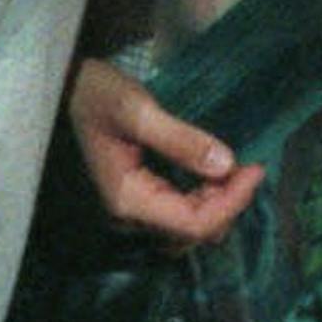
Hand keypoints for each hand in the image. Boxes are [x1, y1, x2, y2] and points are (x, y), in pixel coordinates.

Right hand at [67, 56, 263, 247]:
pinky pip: (179, 212)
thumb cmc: (95, 94)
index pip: (193, 223)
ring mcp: (133, 208)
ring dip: (218, 205)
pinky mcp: (138, 197)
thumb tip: (226, 164)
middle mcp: (130, 214)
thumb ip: (180, 140)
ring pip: (188, 228)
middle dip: (228, 205)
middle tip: (250, 167)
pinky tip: (217, 173)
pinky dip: (205, 199)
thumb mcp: (137, 110)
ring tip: (238, 170)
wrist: (65, 88)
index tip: (255, 169)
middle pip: (193, 233)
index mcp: (128, 199)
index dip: (231, 203)